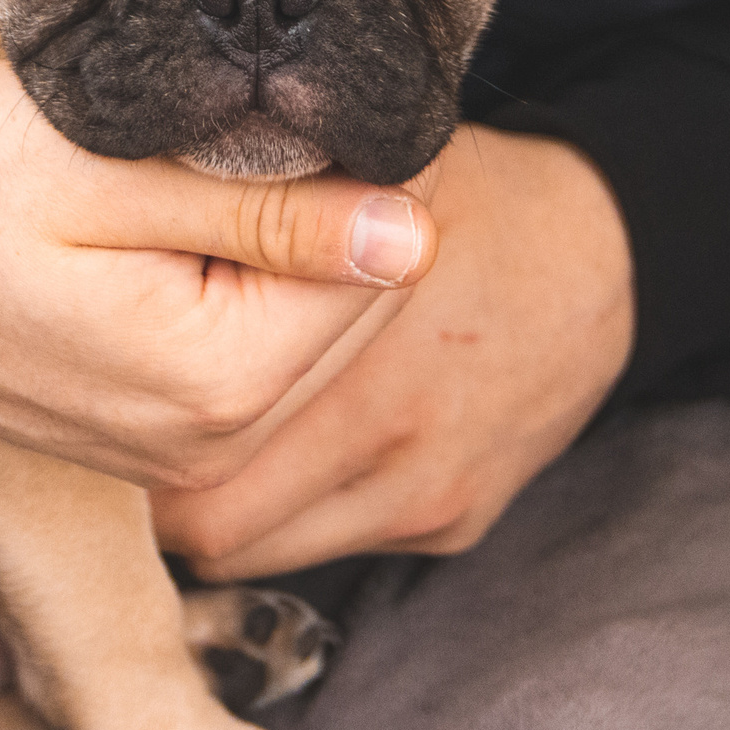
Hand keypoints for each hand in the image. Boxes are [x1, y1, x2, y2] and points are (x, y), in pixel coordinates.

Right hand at [0, 60, 436, 490]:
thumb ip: (269, 213)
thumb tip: (413, 239)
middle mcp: (206, 448)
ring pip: (307, 335)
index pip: (381, 270)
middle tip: (248, 128)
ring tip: (202, 177)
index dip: (362, 168)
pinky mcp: (151, 441)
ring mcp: (177, 456)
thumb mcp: (111, 171)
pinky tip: (185, 231)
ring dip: (287, 254)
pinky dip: (243, 291)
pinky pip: (251, 360)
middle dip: (333, 217)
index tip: (305, 98)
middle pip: (354, 312)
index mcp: (213, 385)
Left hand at [151, 125, 634, 577]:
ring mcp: (426, 494)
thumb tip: (143, 179)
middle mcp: (391, 441)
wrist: (606, 259)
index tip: (122, 385)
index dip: (141, 425)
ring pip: (261, 550)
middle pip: (214, 521)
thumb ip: (265, 212)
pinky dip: (298, 512)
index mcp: (360, 359)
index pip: (192, 454)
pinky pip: (336, 547)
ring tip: (204, 439)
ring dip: (224, 507)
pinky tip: (295, 448)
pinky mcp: (455, 522)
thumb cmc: (467, 205)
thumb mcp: (368, 182)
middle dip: (164, 486)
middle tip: (138, 426)